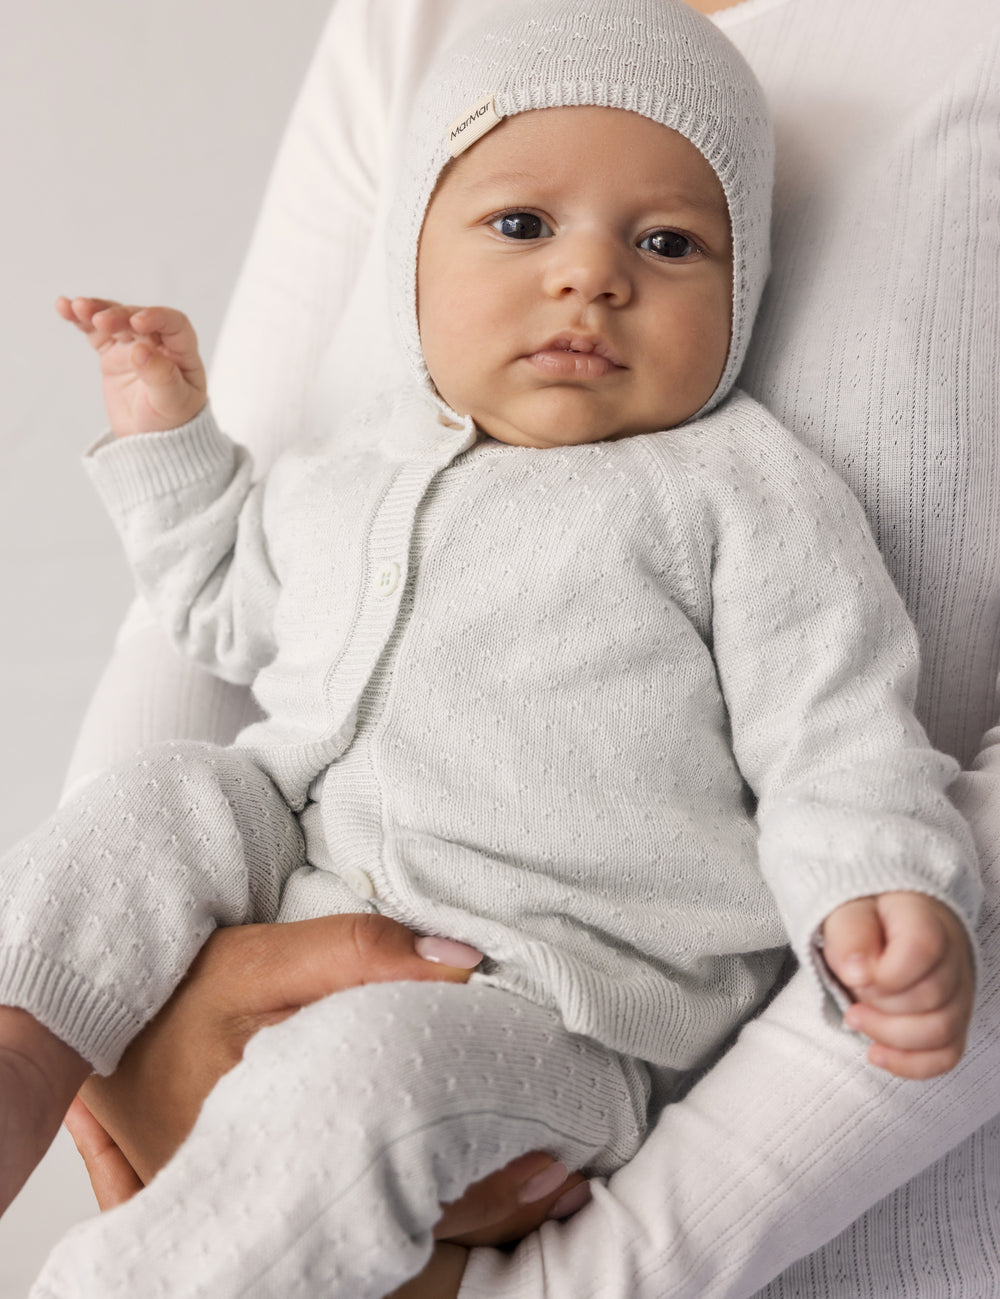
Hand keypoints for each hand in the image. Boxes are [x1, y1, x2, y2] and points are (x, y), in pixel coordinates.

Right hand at [56, 296, 206, 435]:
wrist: (152, 441)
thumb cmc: (172, 422)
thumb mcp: (172, 403)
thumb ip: (160, 376)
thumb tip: (140, 350)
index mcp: (182, 352)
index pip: (173, 324)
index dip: (156, 317)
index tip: (136, 322)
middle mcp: (158, 343)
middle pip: (138, 318)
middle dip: (119, 316)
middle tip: (100, 321)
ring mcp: (133, 346)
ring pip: (115, 320)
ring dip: (96, 310)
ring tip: (77, 307)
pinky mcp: (112, 353)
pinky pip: (96, 332)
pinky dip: (80, 320)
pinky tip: (64, 308)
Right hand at [64, 914, 588, 1293]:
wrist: (97, 1029)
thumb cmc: (175, 998)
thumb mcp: (253, 962)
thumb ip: (353, 956)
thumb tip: (463, 961)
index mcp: (275, 1151)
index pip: (399, 1189)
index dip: (483, 1188)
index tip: (553, 1162)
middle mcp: (277, 1198)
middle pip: (399, 1233)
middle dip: (486, 1215)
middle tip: (565, 1184)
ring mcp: (277, 1207)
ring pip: (384, 1246)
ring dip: (463, 1226)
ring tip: (543, 1193)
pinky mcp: (278, 1197)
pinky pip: (361, 1235)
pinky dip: (421, 1225)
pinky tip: (471, 1199)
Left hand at [821, 891, 974, 1078]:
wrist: (882, 924)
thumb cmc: (865, 918)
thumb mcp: (846, 912)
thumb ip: (850, 934)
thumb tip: (857, 972)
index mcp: (926, 919)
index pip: (923, 949)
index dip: (885, 973)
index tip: (854, 974)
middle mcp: (952, 956)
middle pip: (931, 996)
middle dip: (880, 1002)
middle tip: (852, 991)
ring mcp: (958, 992)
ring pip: (941, 1031)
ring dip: (889, 1034)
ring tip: (854, 1018)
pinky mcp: (953, 1022)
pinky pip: (946, 1056)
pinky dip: (909, 1063)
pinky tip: (875, 1053)